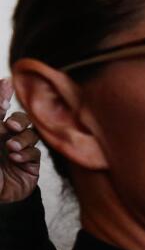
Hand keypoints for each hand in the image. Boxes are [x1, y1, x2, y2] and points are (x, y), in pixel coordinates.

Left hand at [0, 79, 41, 203]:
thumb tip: (3, 83)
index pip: (0, 108)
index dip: (3, 95)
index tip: (6, 82)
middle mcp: (5, 138)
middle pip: (21, 119)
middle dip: (18, 120)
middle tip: (11, 126)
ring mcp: (19, 151)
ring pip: (31, 135)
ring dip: (22, 139)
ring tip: (11, 148)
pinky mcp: (30, 166)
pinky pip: (36, 153)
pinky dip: (27, 154)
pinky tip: (16, 159)